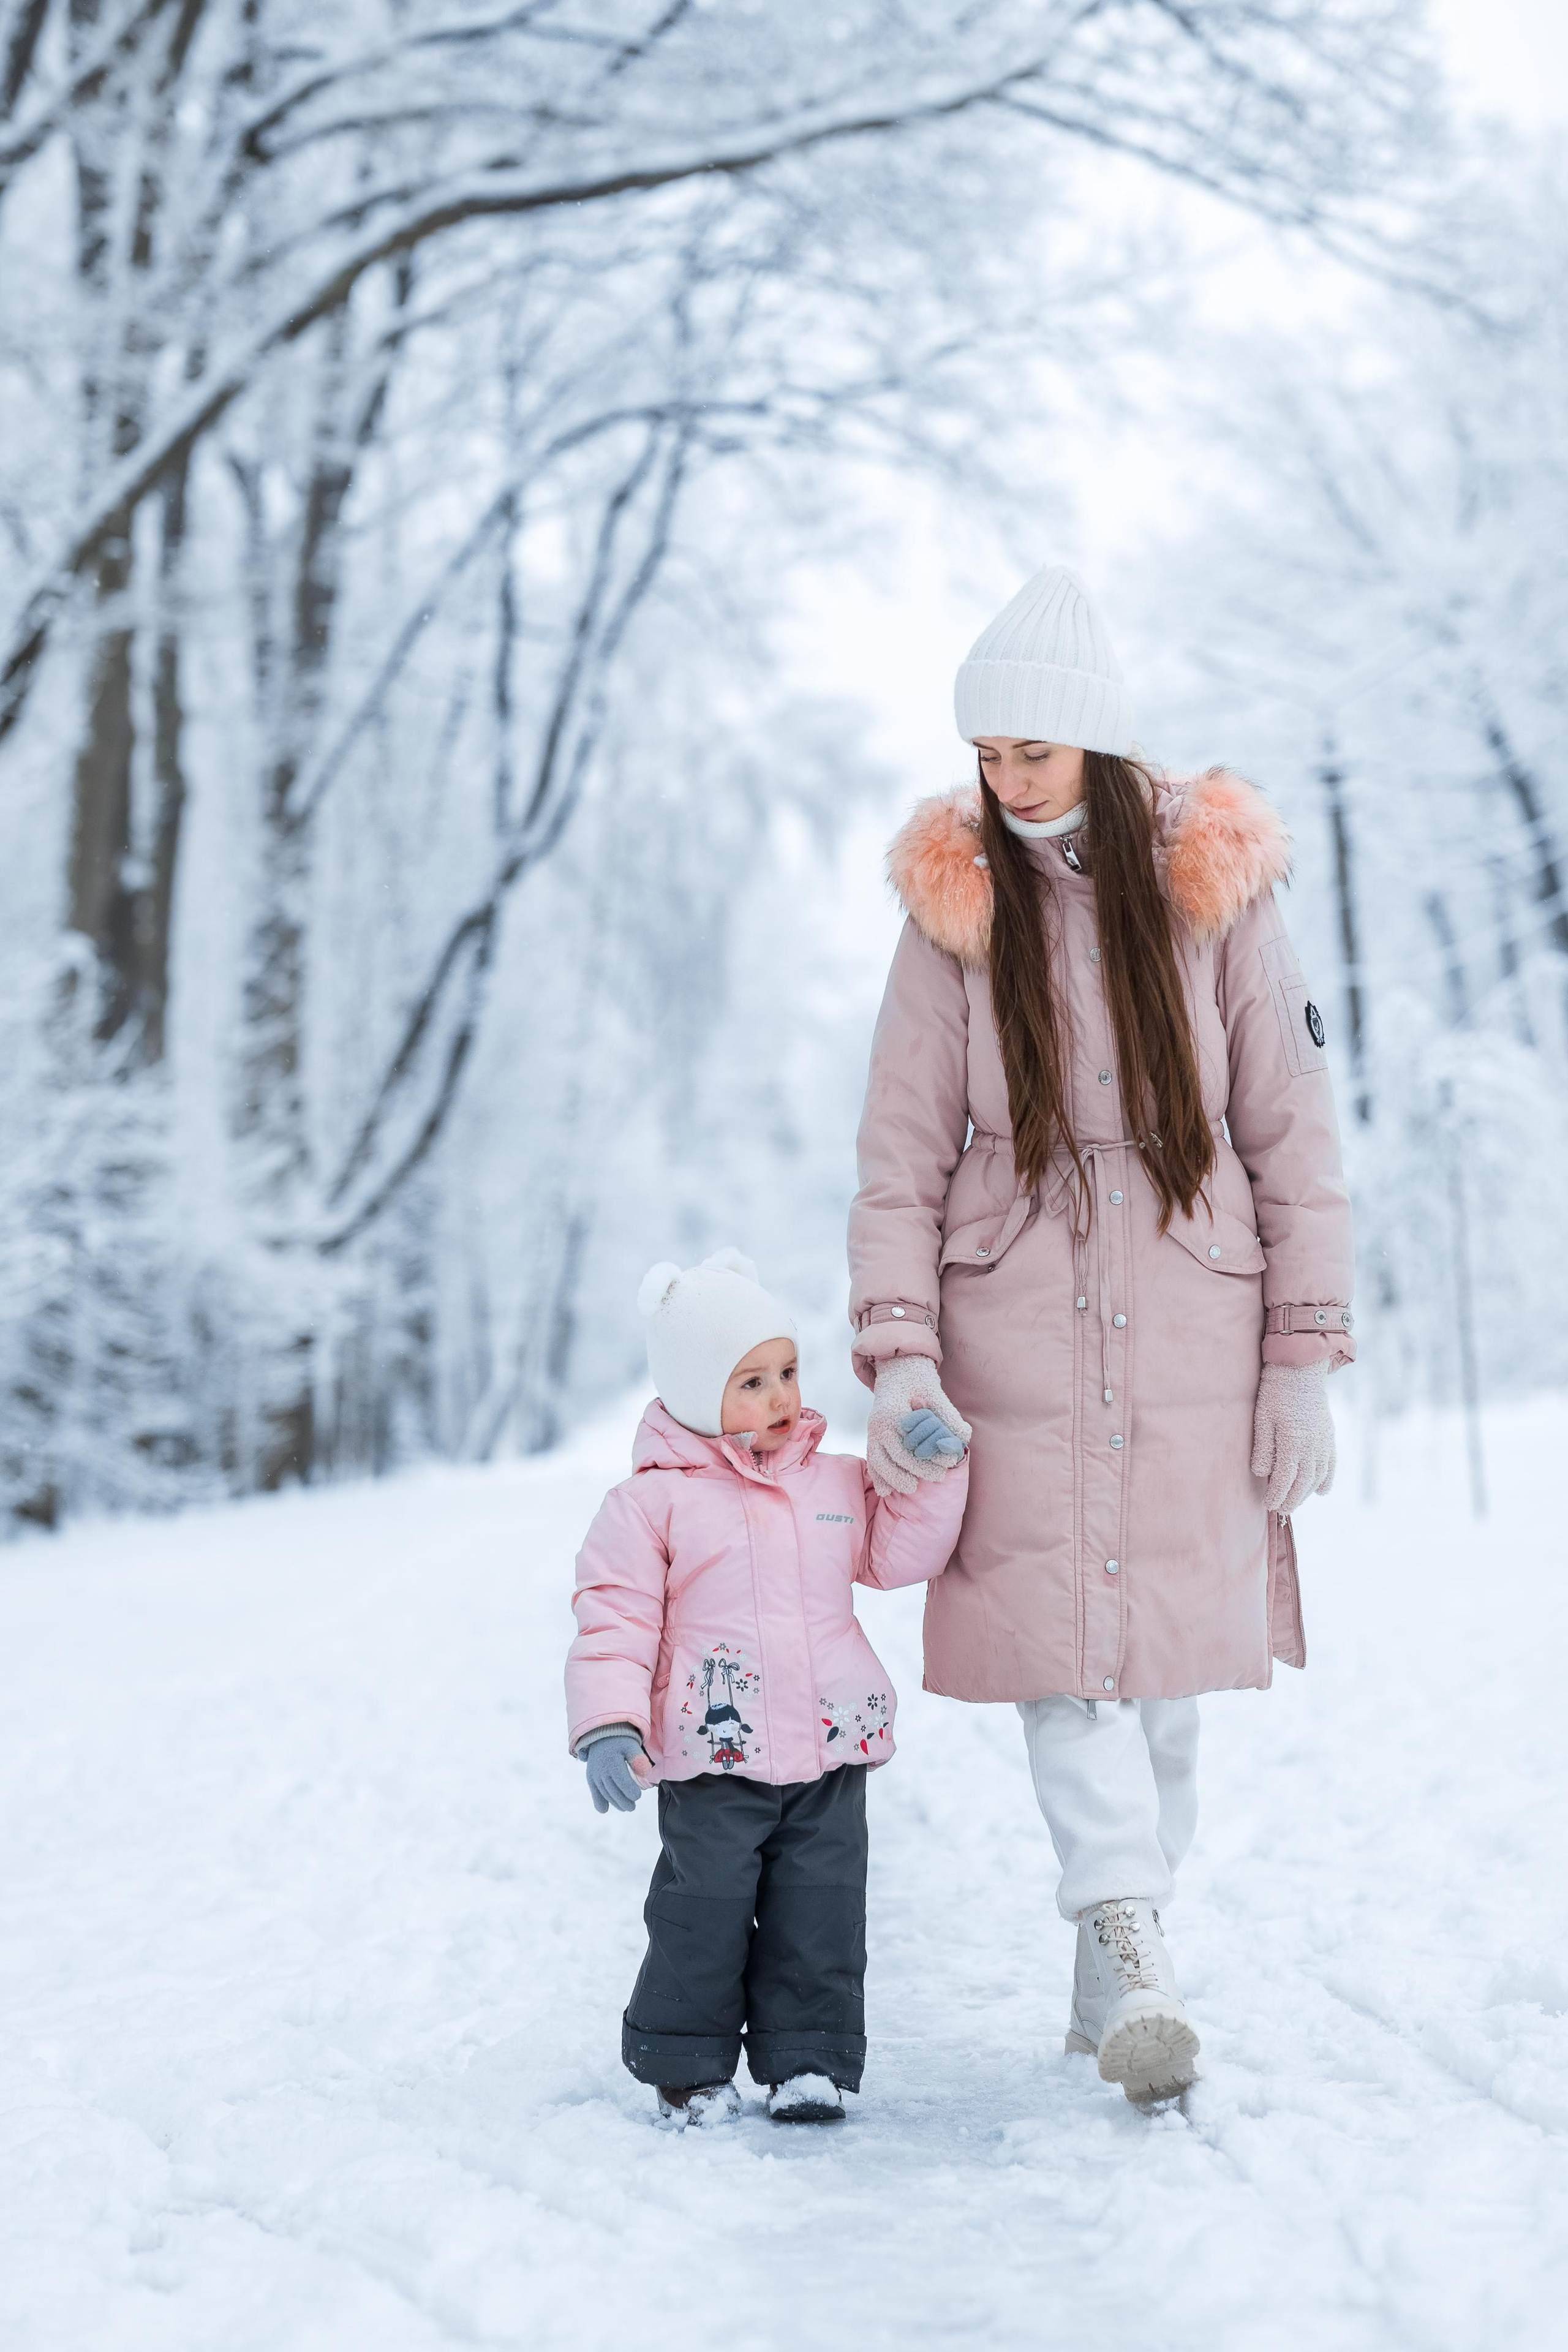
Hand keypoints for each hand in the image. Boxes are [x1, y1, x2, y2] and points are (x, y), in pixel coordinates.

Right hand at [582, 1733, 647, 1813]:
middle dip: (624, 1801)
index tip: (638, 1796)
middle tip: (632, 1807)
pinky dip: (598, 1801)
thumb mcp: (631, 1746)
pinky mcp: (590, 1777)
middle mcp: (601, 1769)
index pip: (622, 1781)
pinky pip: (594, 1792)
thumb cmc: (621, 1743)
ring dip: (615, 1803)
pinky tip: (604, 1809)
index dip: (630, 1791)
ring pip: (605, 1793)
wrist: (603, 1736)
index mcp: (613, 1761)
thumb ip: (638, 1759)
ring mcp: (594, 1774)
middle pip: (613, 1791)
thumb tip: (646, 1773)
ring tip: (625, 1808)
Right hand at [866, 1355, 971, 1497]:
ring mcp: (872, 1429)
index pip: (906, 1449)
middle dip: (913, 1473)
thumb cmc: (919, 1380)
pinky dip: (878, 1475)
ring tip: (910, 1488)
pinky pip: (872, 1459)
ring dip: (893, 1479)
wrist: (897, 1367)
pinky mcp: (872, 1433)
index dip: (924, 1464)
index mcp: (892, 1414)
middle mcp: (878, 1424)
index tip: (942, 1472)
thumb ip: (949, 1415)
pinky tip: (886, 1490)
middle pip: (893, 1459)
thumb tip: (965, 1436)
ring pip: (877, 1462)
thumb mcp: (936, 1393)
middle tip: (935, 1479)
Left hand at [1250, 1361, 1334, 1513]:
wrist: (1301, 1369)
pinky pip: (1331, 1464)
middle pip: (1303, 1483)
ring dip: (1306, 1493)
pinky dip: (1326, 1480)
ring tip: (1295, 1502)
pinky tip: (1320, 1491)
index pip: (1285, 1480)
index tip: (1268, 1504)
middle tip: (1280, 1509)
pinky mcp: (1329, 1435)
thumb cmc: (1276, 1392)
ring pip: (1317, 1477)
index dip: (1277, 1495)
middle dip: (1291, 1499)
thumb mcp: (1263, 1419)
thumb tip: (1263, 1474)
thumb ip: (1264, 1448)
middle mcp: (1312, 1447)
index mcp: (1293, 1444)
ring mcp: (1323, 1442)